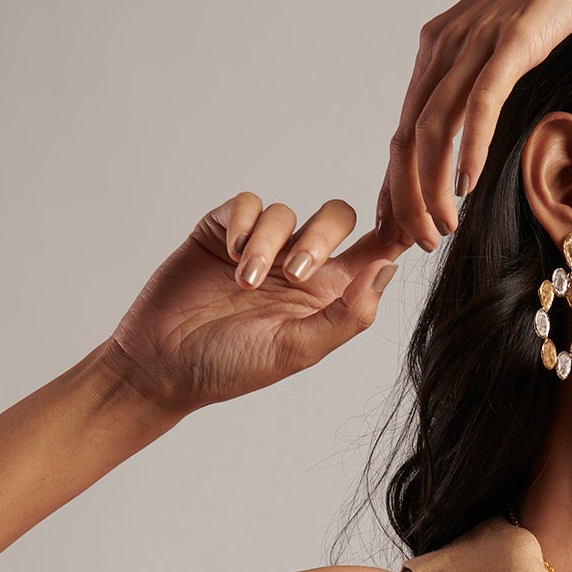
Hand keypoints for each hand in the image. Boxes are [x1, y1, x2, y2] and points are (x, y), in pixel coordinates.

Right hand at [103, 194, 400, 413]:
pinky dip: (244, 226)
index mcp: (328, 297)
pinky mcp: (224, 230)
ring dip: (268, 245)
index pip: (375, 250)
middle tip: (294, 274)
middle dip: (321, 238)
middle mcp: (298, 266)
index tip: (410, 219)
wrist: (162, 363)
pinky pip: (249, 204)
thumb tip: (390, 267)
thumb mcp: (298, 350)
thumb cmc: (231, 367)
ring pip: (286, 211)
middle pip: (336, 218)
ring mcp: (262, 246)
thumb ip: (350, 313)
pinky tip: (230, 256)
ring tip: (244, 283)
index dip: (397, 228)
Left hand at [377, 0, 571, 252]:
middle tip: (418, 244)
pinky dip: (469, 150)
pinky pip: (478, 105)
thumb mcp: (508, 49)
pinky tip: (467, 186)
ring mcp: (474, 41)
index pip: (403, 130)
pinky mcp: (511, 41)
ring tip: (442, 229)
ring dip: (431, 188)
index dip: (397, 186)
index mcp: (437, 50)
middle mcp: (443, 45)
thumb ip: (481, 86)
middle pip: (406, 137)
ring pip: (433, 129)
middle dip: (406, 199)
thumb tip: (470, 135)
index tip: (401, 231)